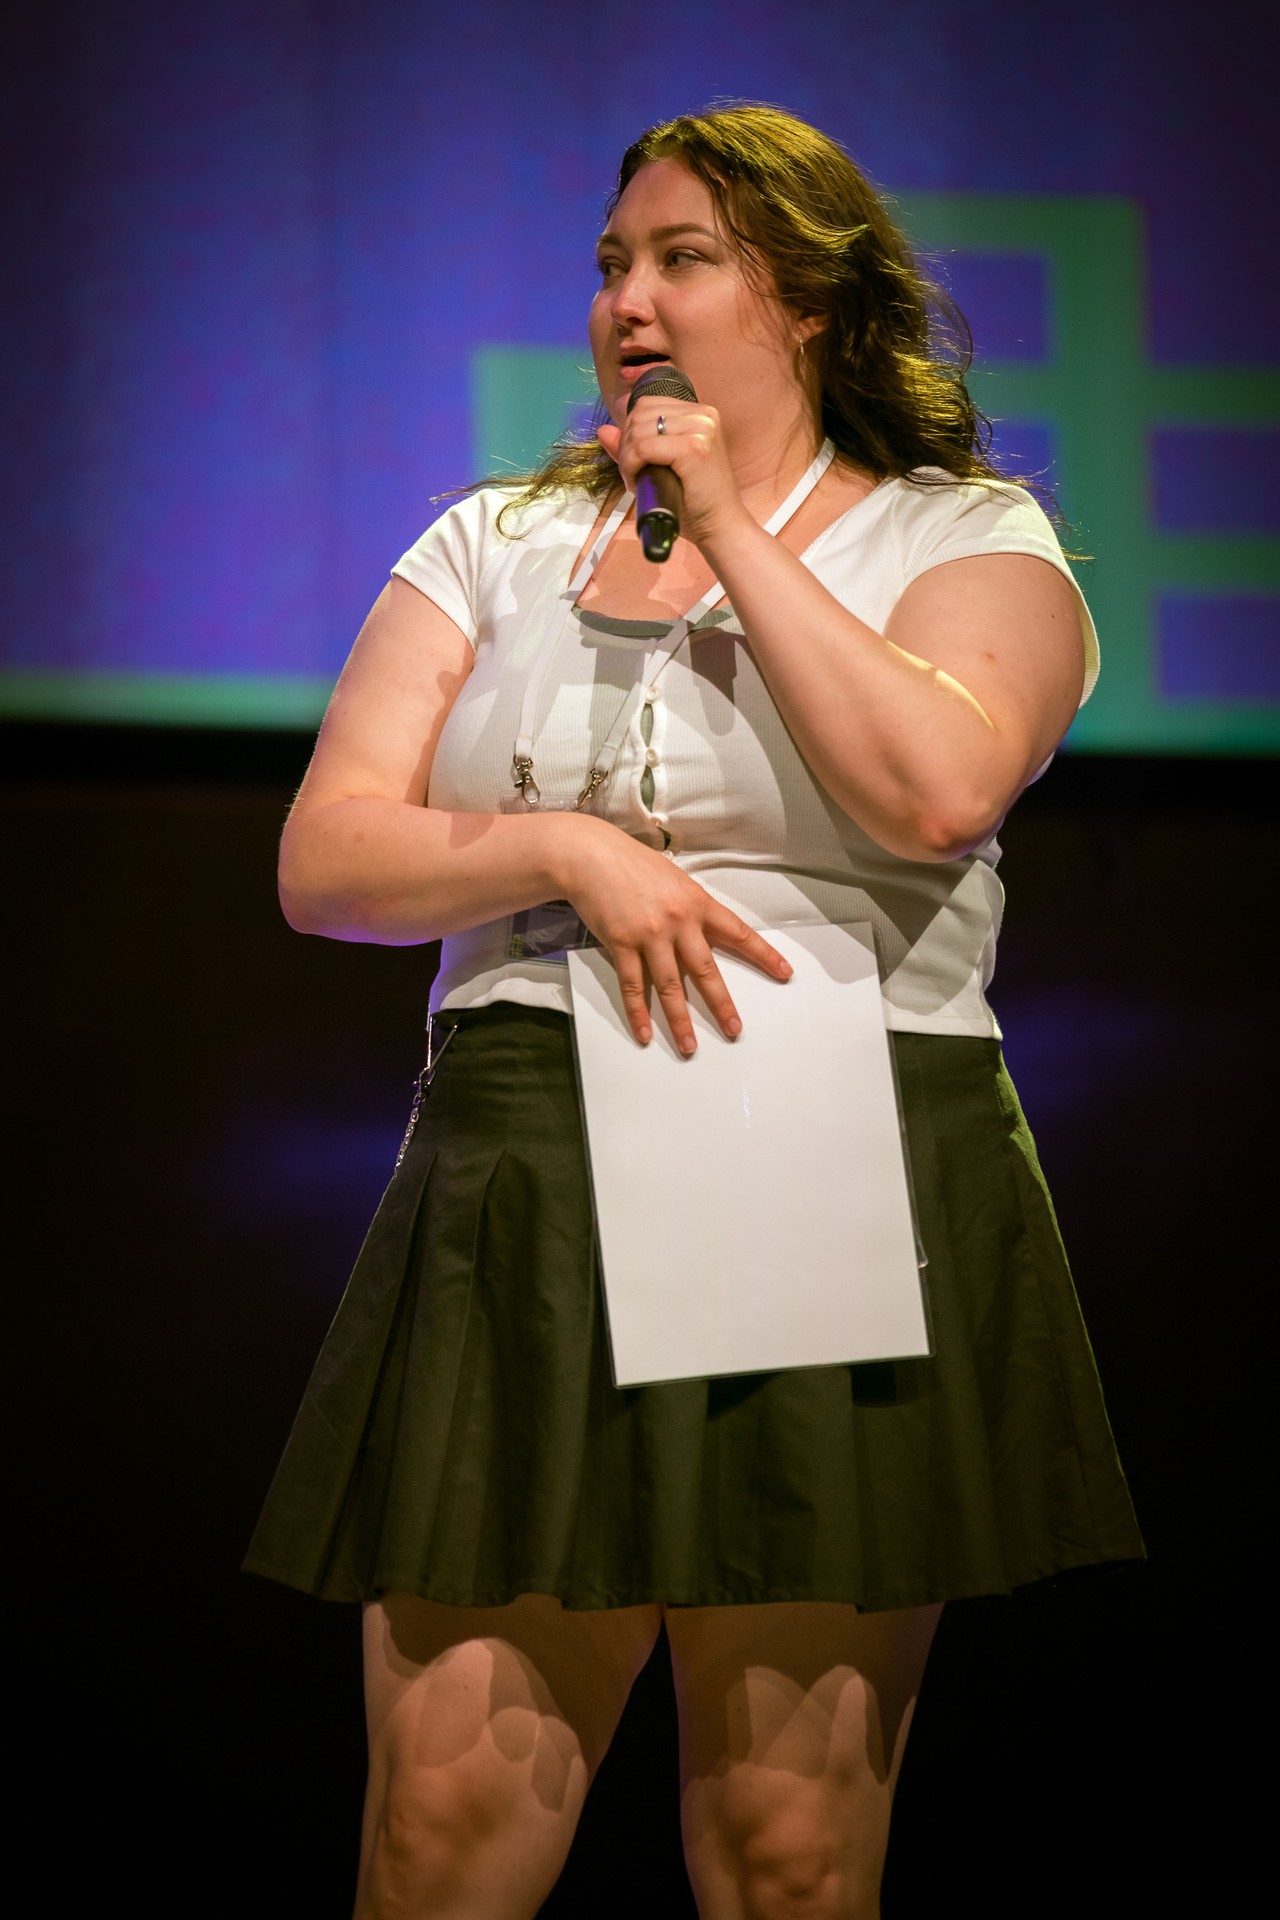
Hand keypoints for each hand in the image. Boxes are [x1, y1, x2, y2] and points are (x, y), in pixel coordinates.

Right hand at [562, 817, 790, 1052]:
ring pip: (670, 987)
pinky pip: (633, 986)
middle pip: (706, 971)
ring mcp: (649, 935)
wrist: (590, 856)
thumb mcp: (675, 880)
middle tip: (734, 1030)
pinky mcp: (621, 944)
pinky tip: (645, 1033)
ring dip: (680, 1021)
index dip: (764, 955)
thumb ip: (692, 907)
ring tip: (689, 1046)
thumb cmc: (632, 864)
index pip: (739, 933)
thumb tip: (704, 932)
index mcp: (698, 902)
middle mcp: (679, 922)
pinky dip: (639, 1013)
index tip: (784, 973)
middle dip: (722, 1005)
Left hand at [596, 398, 748, 549]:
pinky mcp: (693, 448)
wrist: (720, 526)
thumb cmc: (694, 501)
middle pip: (640, 414)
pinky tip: (638, 484)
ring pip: (639, 430)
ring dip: (628, 458)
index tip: (633, 458)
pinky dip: (632, 467)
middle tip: (632, 473)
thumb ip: (634, 446)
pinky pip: (644, 448)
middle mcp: (702, 414)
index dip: (630, 429)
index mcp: (699, 413)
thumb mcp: (662, 466)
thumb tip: (604, 430)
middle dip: (626, 444)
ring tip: (636, 480)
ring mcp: (700, 429)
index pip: (647, 403)